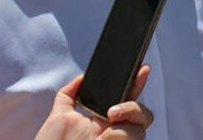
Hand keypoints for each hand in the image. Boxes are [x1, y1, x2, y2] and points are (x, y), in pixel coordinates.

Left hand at [34, 65, 154, 139]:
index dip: (138, 82)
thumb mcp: (58, 117)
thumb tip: (81, 78)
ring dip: (124, 131)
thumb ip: (68, 95)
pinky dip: (119, 139)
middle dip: (134, 108)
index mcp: (103, 119)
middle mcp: (114, 131)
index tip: (143, 69)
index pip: (128, 97)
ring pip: (140, 132)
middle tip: (112, 113)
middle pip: (144, 114)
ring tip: (103, 136)